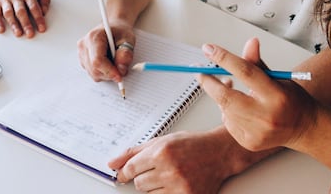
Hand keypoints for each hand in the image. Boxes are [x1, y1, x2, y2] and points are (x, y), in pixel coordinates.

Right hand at [0, 0, 49, 37]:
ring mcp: (5, 0)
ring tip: (18, 33)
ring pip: (9, 13)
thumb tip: (44, 12)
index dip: (38, 18)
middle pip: (21, 11)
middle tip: (30, 34)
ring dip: (13, 24)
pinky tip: (1, 29)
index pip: (34, 7)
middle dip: (26, 23)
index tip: (42, 28)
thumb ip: (44, 0)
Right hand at [77, 24, 135, 82]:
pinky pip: (92, 72)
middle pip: (94, 69)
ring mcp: (81, 52)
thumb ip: (126, 54)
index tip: (119, 76)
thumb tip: (121, 69)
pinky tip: (108, 62)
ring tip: (115, 62)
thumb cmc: (120, 31)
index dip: (109, 71)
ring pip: (93, 73)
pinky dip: (102, 72)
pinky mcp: (82, 59)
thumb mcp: (128, 39)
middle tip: (121, 70)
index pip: (97, 61)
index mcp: (94, 37)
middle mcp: (84, 45)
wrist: (113, 27)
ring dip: (106, 74)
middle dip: (109, 74)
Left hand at [110, 129, 249, 193]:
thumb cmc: (191, 144)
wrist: (219, 153)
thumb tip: (112, 164)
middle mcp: (170, 169)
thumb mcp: (161, 141)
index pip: (131, 169)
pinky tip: (176, 183)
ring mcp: (179, 186)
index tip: (124, 175)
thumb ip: (134, 152)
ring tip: (171, 174)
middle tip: (158, 169)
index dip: (125, 173)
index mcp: (161, 152)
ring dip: (156, 186)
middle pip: (139, 184)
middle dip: (144, 177)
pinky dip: (167, 193)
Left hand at [198, 38, 317, 151]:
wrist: (304, 128)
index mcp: (276, 95)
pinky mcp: (250, 142)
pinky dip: (229, 112)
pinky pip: (228, 122)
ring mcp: (257, 131)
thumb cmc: (291, 99)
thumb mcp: (278, 77)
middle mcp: (266, 115)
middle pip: (226, 97)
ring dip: (222, 97)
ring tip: (234, 92)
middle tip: (201, 72)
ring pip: (225, 109)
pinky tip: (242, 110)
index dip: (224, 59)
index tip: (208, 49)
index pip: (245, 72)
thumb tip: (250, 42)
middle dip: (209, 83)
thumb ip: (257, 63)